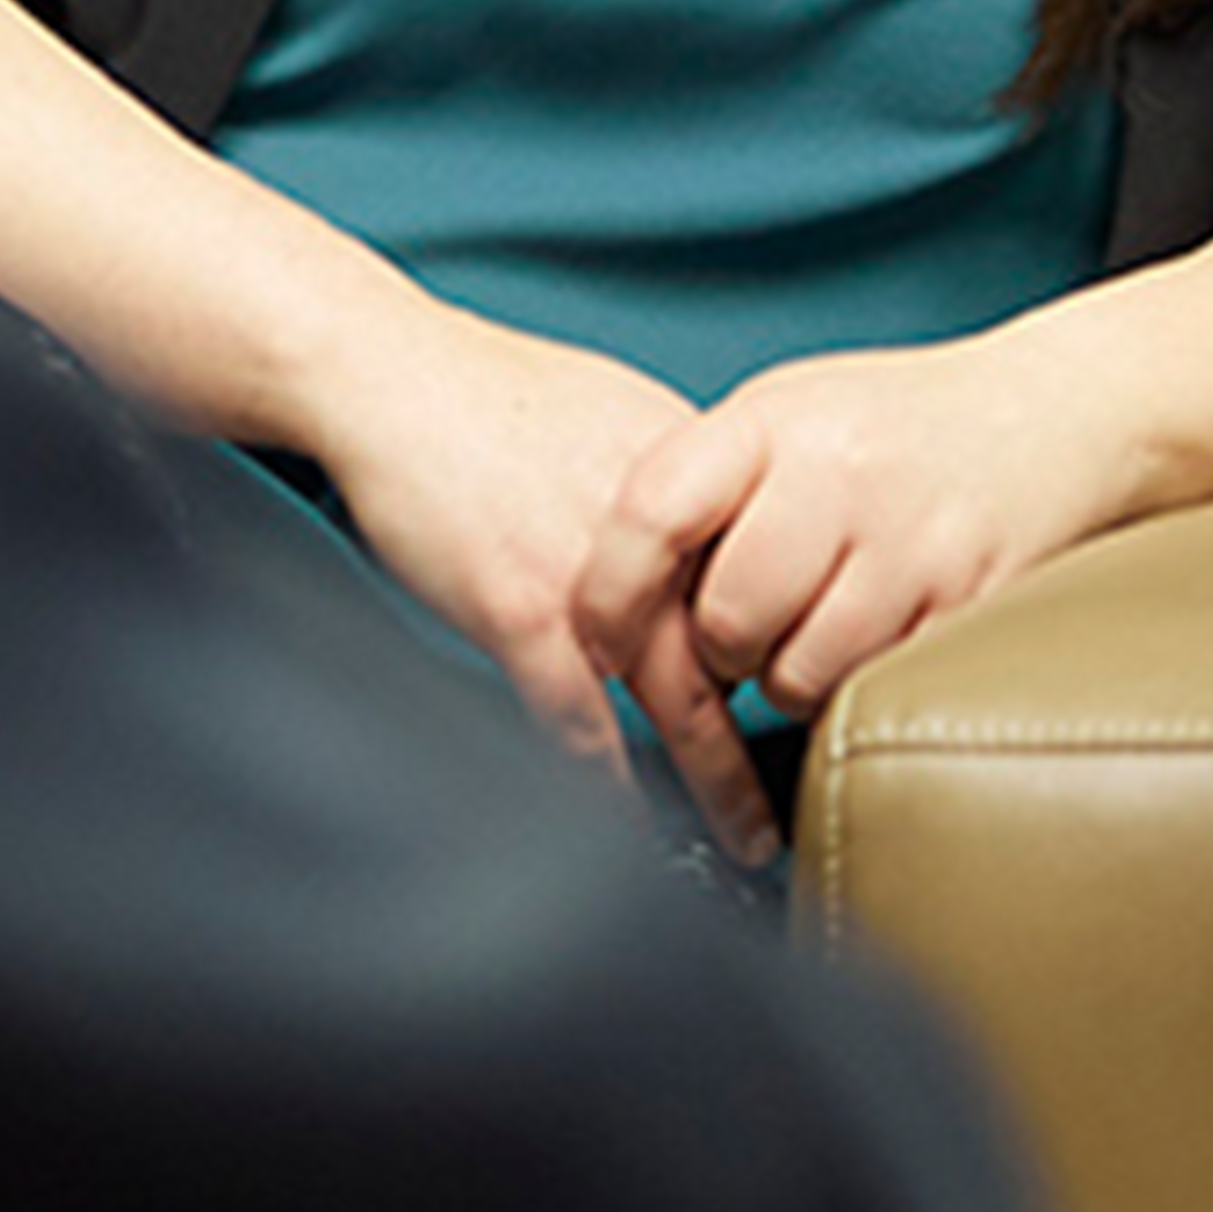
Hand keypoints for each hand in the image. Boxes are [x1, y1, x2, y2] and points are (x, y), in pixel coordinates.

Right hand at [302, 305, 776, 857]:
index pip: (776, 581)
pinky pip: (581, 722)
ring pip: (680, 700)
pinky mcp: (521, 611)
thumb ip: (673, 488)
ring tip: (743, 836)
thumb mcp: (617, 413)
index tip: (822, 705)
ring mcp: (592, 573)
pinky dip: (610, 781)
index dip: (802, 650)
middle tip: (802, 797)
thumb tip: (710, 544)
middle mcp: (658, 529)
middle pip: (744, 652)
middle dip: (777, 736)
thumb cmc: (485, 394)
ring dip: (714, 780)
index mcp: (691, 478)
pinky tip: (626, 821)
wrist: (389, 375)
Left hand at [571, 328, 1154, 741]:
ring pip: (798, 675)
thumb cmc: (894, 426)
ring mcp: (912, 545)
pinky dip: (857, 684)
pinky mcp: (971, 606)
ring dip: (789, 678)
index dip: (611, 593)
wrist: (1053, 415)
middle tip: (742, 630)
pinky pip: (875, 688)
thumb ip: (706, 486)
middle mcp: (840, 477)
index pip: (653, 512)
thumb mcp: (786, 415)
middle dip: (717, 651)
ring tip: (813, 627)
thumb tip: (611, 587)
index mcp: (773, 422)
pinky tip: (869, 639)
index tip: (601, 640)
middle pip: (726, 620)